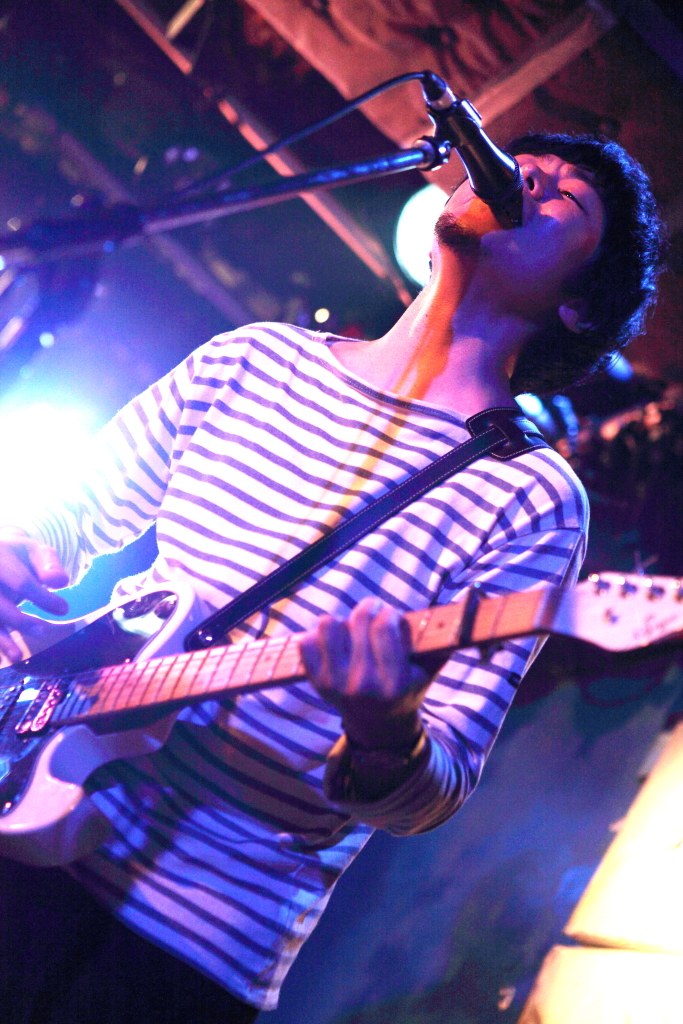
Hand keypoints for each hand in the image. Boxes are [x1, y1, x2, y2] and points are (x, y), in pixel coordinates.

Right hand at [0, 527, 68, 662]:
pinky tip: (9, 655)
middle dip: (18, 620)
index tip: (64, 609)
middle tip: (42, 631)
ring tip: (17, 656)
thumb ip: (49, 566)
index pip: (21, 582)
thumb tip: (61, 582)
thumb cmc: (22, 558)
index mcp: (0, 558)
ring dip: (2, 639)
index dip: (42, 598)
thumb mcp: (38, 554)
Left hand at [300, 597, 430, 751]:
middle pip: (359, 619)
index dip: (389, 612)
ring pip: (329, 624)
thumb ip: (442, 643)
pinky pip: (307, 641)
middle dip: (369, 609)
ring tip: (353, 631)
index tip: (392, 615)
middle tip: (374, 614)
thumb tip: (464, 608)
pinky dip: (319, 637)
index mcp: (393, 682)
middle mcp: (362, 685)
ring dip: (342, 622)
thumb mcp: (428, 671)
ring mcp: (335, 685)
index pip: (385, 625)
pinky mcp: (316, 682)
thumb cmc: (406, 688)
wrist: (378, 726)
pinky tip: (335, 644)